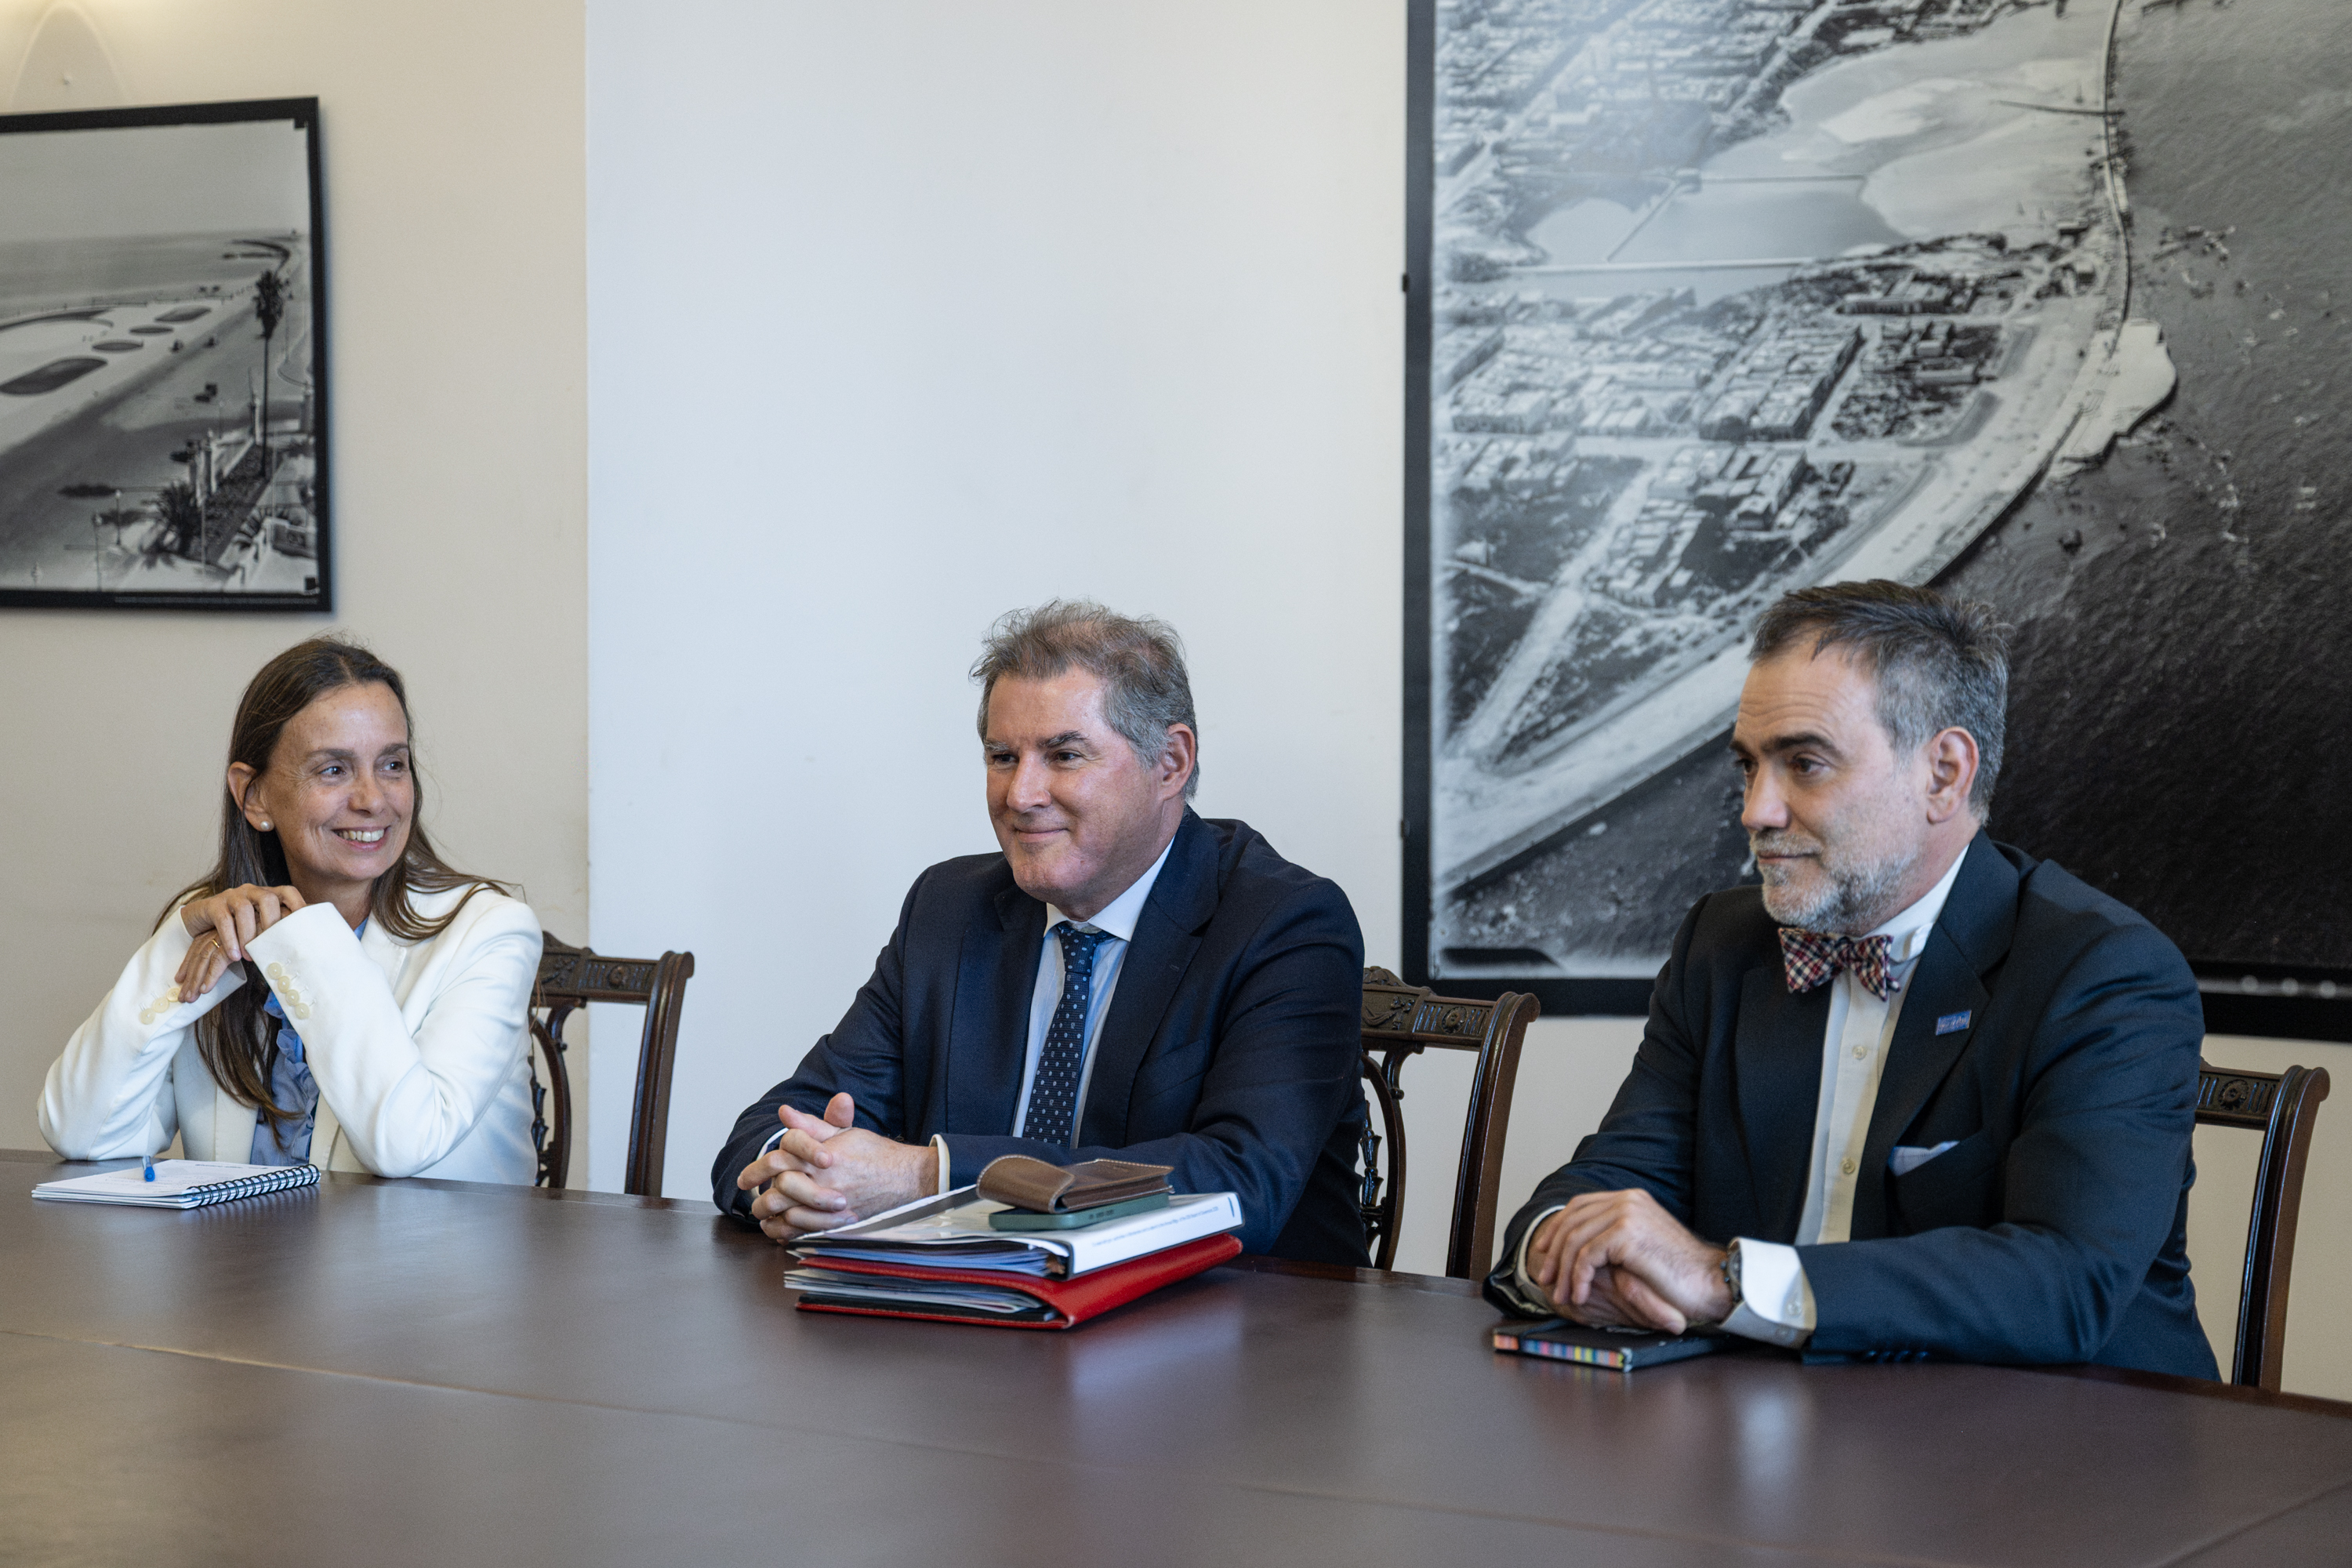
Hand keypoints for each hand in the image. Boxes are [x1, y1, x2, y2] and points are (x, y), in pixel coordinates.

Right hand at [175, 885, 305, 1001]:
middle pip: (267, 899)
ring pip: (244, 910)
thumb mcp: (257, 924)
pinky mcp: (213, 905)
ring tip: (249, 957)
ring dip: (248, 935)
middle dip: (271, 922)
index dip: (298, 903)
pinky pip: (224, 920)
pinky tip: (234, 955)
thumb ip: (275, 930)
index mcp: (267, 895)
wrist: (201, 920)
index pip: (287, 892)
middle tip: (272, 945)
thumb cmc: (237, 926)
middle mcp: (251, 891)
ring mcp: (232, 896)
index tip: (306, 922)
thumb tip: (300, 948)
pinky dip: (230, 938)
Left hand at [735, 1093, 935, 1242]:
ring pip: (788, 1214)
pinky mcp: (839, 1222)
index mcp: (821, 1154)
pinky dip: (788, 1233)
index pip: (778, 1159)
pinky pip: (805, 1232)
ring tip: (763, 1218)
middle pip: (778, 1190)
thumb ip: (811, 1125)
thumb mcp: (844, 1133)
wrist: (907, 1178)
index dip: (756, 1169)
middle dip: (760, 1199)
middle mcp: (825, 1179)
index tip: (744, 1180)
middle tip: (752, 1203)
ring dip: (771, 1218)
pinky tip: (781, 1231)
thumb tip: (784, 1112)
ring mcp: (832, 1203)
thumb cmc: (875, 1153)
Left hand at [1526, 1189, 1730, 1334]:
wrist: (1712, 1282)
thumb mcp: (1642, 1247)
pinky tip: (1581, 1296)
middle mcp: (1627, 1199)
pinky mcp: (1627, 1233)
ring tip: (1562, 1296)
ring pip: (1576, 1239)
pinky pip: (1587, 1256)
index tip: (1544, 1250)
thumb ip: (1616, 1237)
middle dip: (1554, 1251)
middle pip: (1572, 1220)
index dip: (1558, 1227)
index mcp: (1631, 1198)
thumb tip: (1580, 1249)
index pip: (1580, 1205)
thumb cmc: (1680, 1274)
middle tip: (1546, 1278)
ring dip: (1564, 1271)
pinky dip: (1579, 1278)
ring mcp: (1627, 1213)